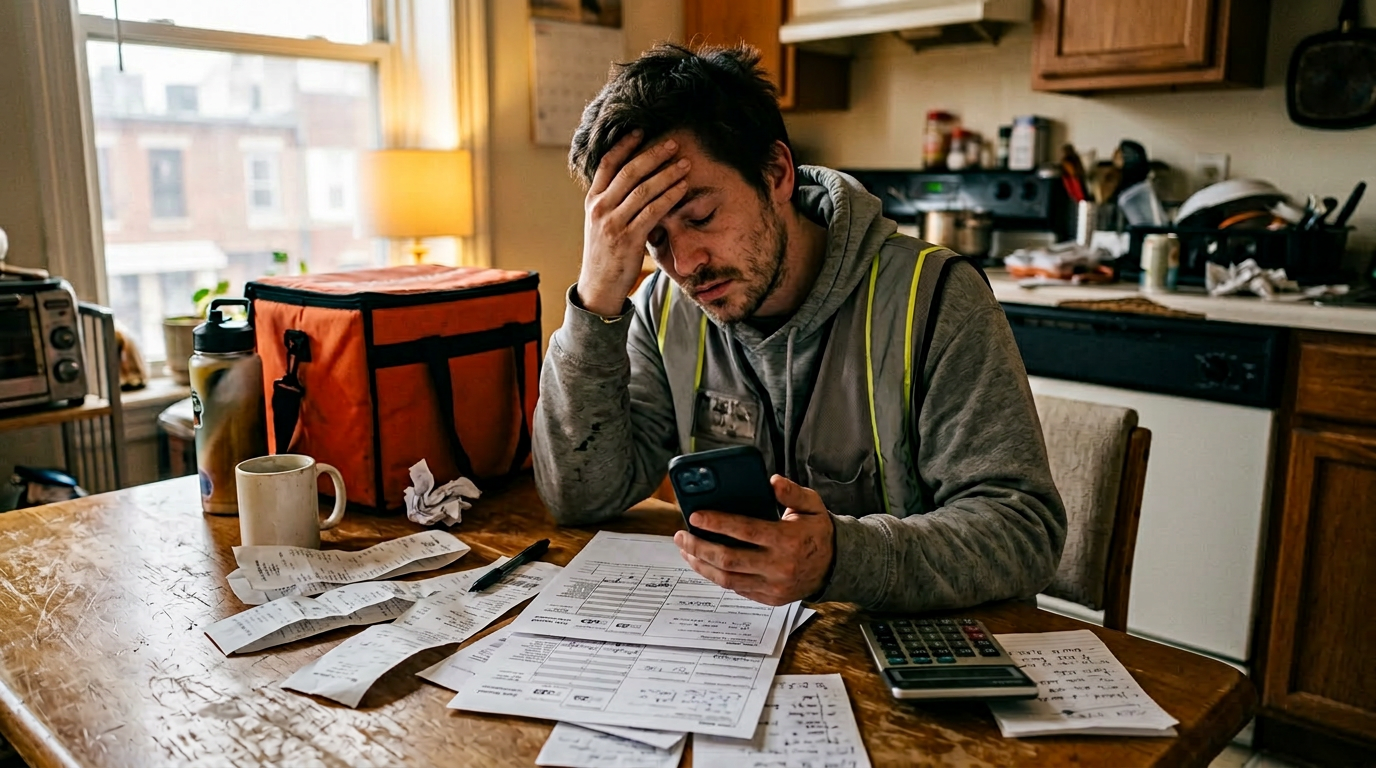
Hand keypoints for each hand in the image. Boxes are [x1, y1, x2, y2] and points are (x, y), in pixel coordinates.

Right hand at [577, 131, 690, 315]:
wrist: (599, 286)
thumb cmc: (606, 253)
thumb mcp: (601, 223)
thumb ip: (613, 201)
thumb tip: (635, 179)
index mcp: (593, 200)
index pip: (607, 164)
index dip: (625, 145)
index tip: (642, 131)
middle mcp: (600, 208)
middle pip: (629, 172)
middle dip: (654, 155)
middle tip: (673, 144)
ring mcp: (613, 223)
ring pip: (643, 189)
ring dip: (667, 174)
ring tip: (685, 164)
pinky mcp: (628, 239)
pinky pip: (652, 211)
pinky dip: (669, 197)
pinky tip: (682, 188)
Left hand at [674, 475, 834, 605]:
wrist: (836, 565)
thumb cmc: (818, 531)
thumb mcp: (812, 505)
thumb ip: (792, 492)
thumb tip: (772, 481)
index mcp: (787, 540)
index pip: (745, 531)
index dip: (717, 523)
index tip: (696, 515)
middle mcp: (778, 566)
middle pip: (729, 559)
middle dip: (699, 546)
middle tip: (680, 535)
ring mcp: (773, 585)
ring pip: (728, 579)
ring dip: (701, 564)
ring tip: (685, 550)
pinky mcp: (770, 598)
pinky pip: (737, 589)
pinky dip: (716, 577)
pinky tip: (703, 564)